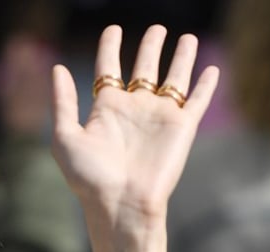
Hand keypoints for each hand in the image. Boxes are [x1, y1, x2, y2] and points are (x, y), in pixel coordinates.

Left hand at [50, 24, 217, 231]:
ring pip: (174, 78)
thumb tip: (57, 67)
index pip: (108, 68)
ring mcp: (159, 117)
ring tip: (187, 37)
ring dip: (181, 58)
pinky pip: (196, 101)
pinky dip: (205, 85)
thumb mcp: (65, 137)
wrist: (121, 204)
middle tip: (157, 28)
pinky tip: (211, 68)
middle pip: (145, 68)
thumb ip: (63, 101)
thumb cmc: (90, 178)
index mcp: (107, 109)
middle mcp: (135, 109)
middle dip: (151, 47)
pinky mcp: (182, 128)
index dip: (110, 46)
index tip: (113, 29)